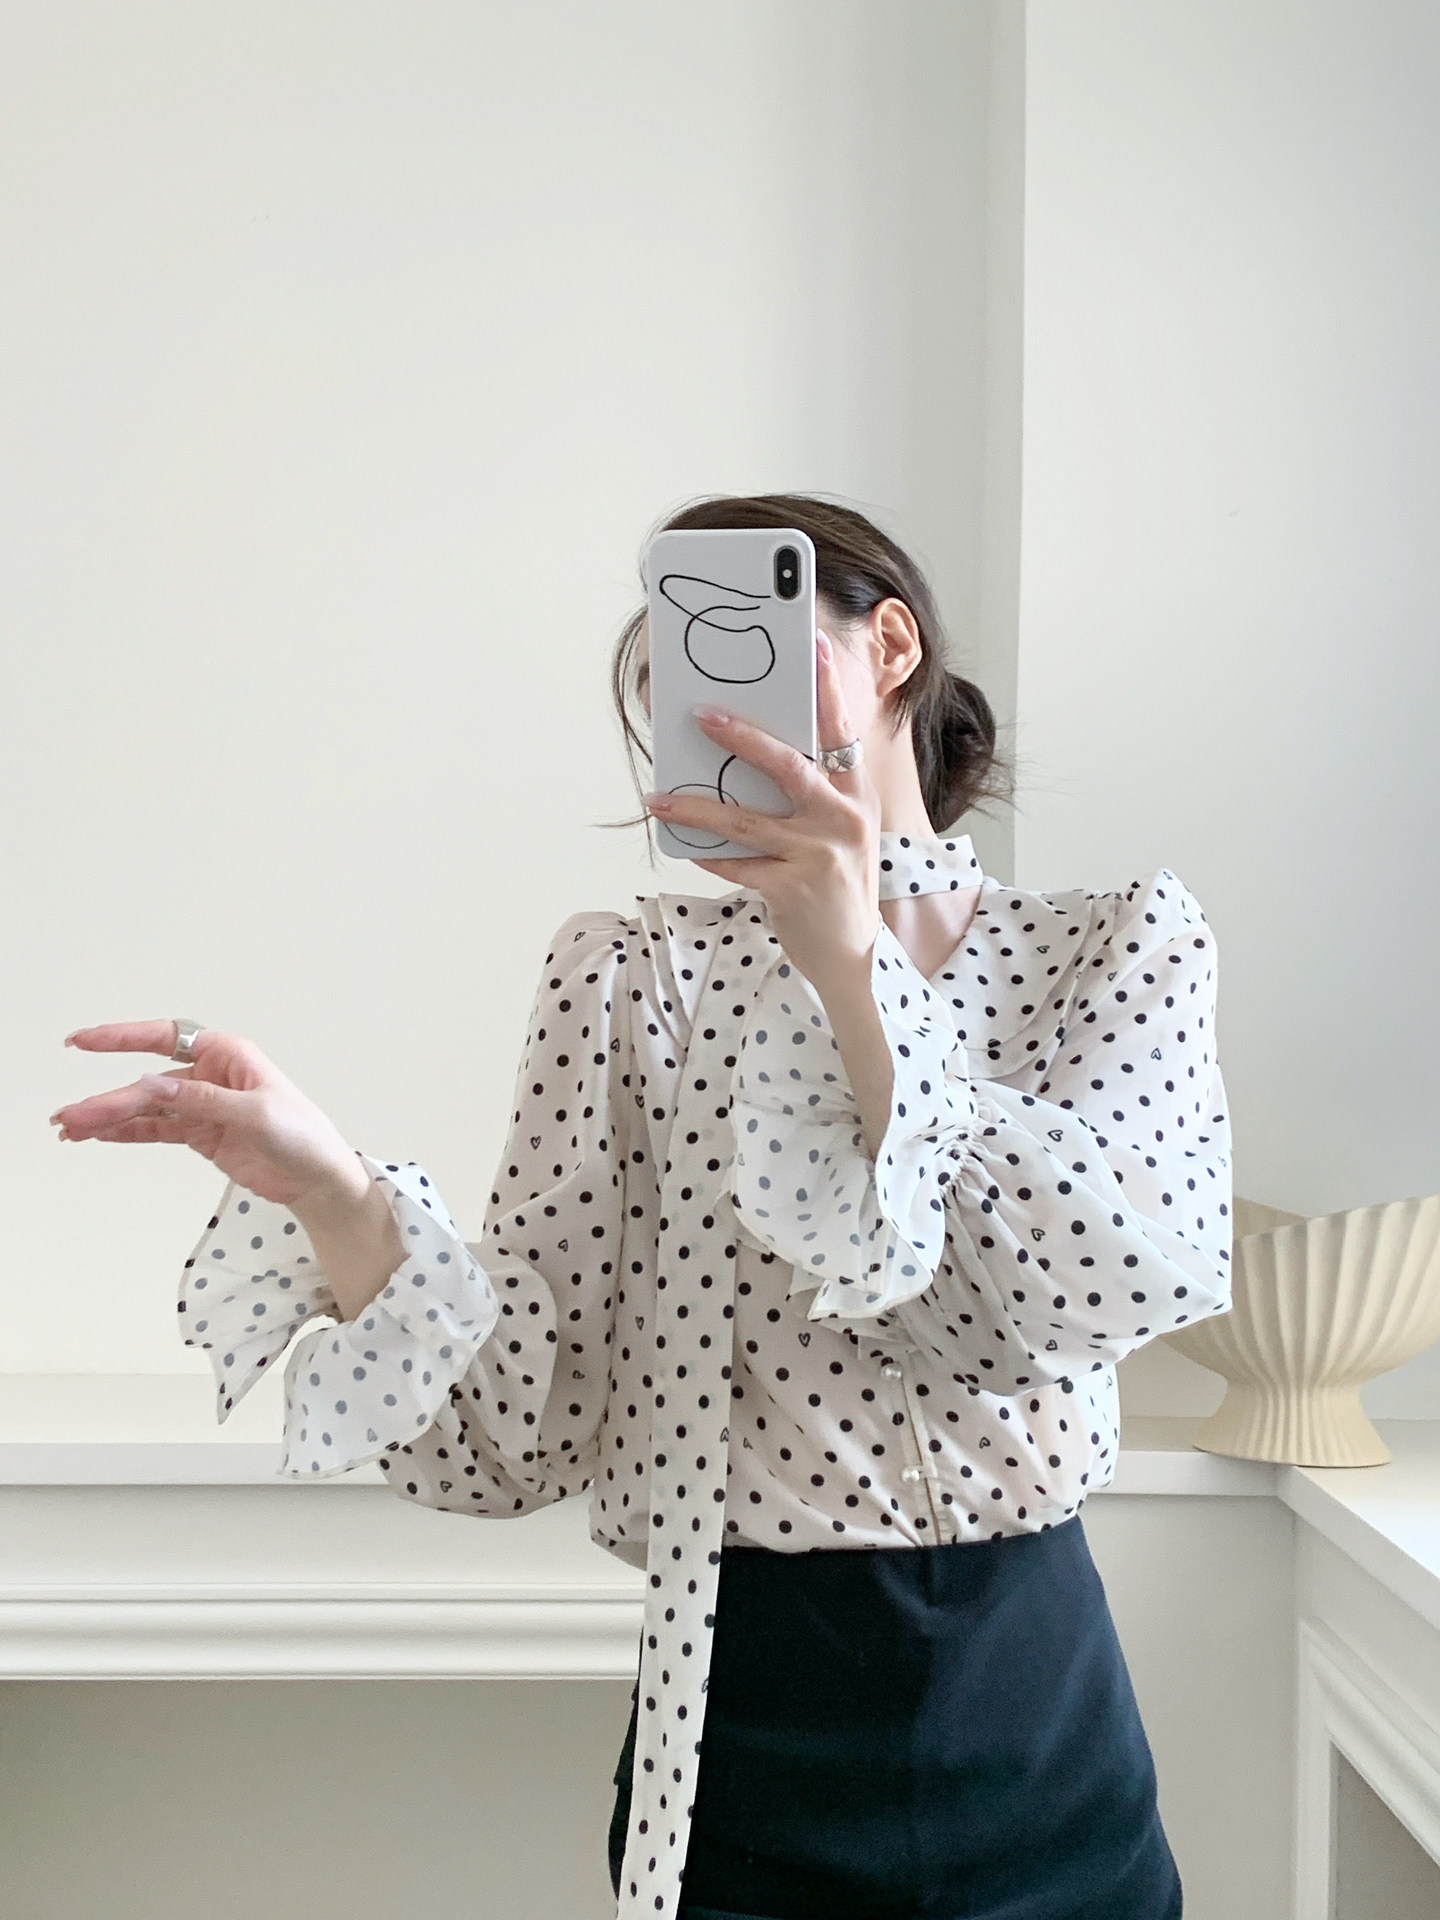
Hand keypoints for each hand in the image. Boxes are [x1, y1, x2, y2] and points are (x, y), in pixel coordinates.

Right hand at [50, 1021, 368, 1212]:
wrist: (318, 1177)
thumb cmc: (302, 1134)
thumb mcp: (255, 1113)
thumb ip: (202, 1101)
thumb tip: (154, 1085)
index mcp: (228, 1055)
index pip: (165, 1037)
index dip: (122, 1038)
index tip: (84, 1042)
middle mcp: (210, 1076)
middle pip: (148, 1084)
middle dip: (108, 1099)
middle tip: (71, 1116)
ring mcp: (202, 1106)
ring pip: (146, 1110)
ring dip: (110, 1119)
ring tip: (72, 1129)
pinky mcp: (200, 1134)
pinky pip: (156, 1130)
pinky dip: (128, 1133)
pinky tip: (100, 1136)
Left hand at [643, 630, 881, 994]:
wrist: (854, 956)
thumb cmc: (837, 885)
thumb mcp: (838, 833)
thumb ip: (809, 797)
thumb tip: (748, 756)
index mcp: (855, 797)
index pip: (841, 733)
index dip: (828, 689)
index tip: (815, 647)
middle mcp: (843, 820)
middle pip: (788, 766)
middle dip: (742, 737)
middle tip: (702, 715)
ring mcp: (819, 855)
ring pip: (745, 821)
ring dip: (696, 808)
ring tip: (659, 798)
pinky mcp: (793, 889)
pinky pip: (737, 864)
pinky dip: (708, 855)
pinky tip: (686, 847)